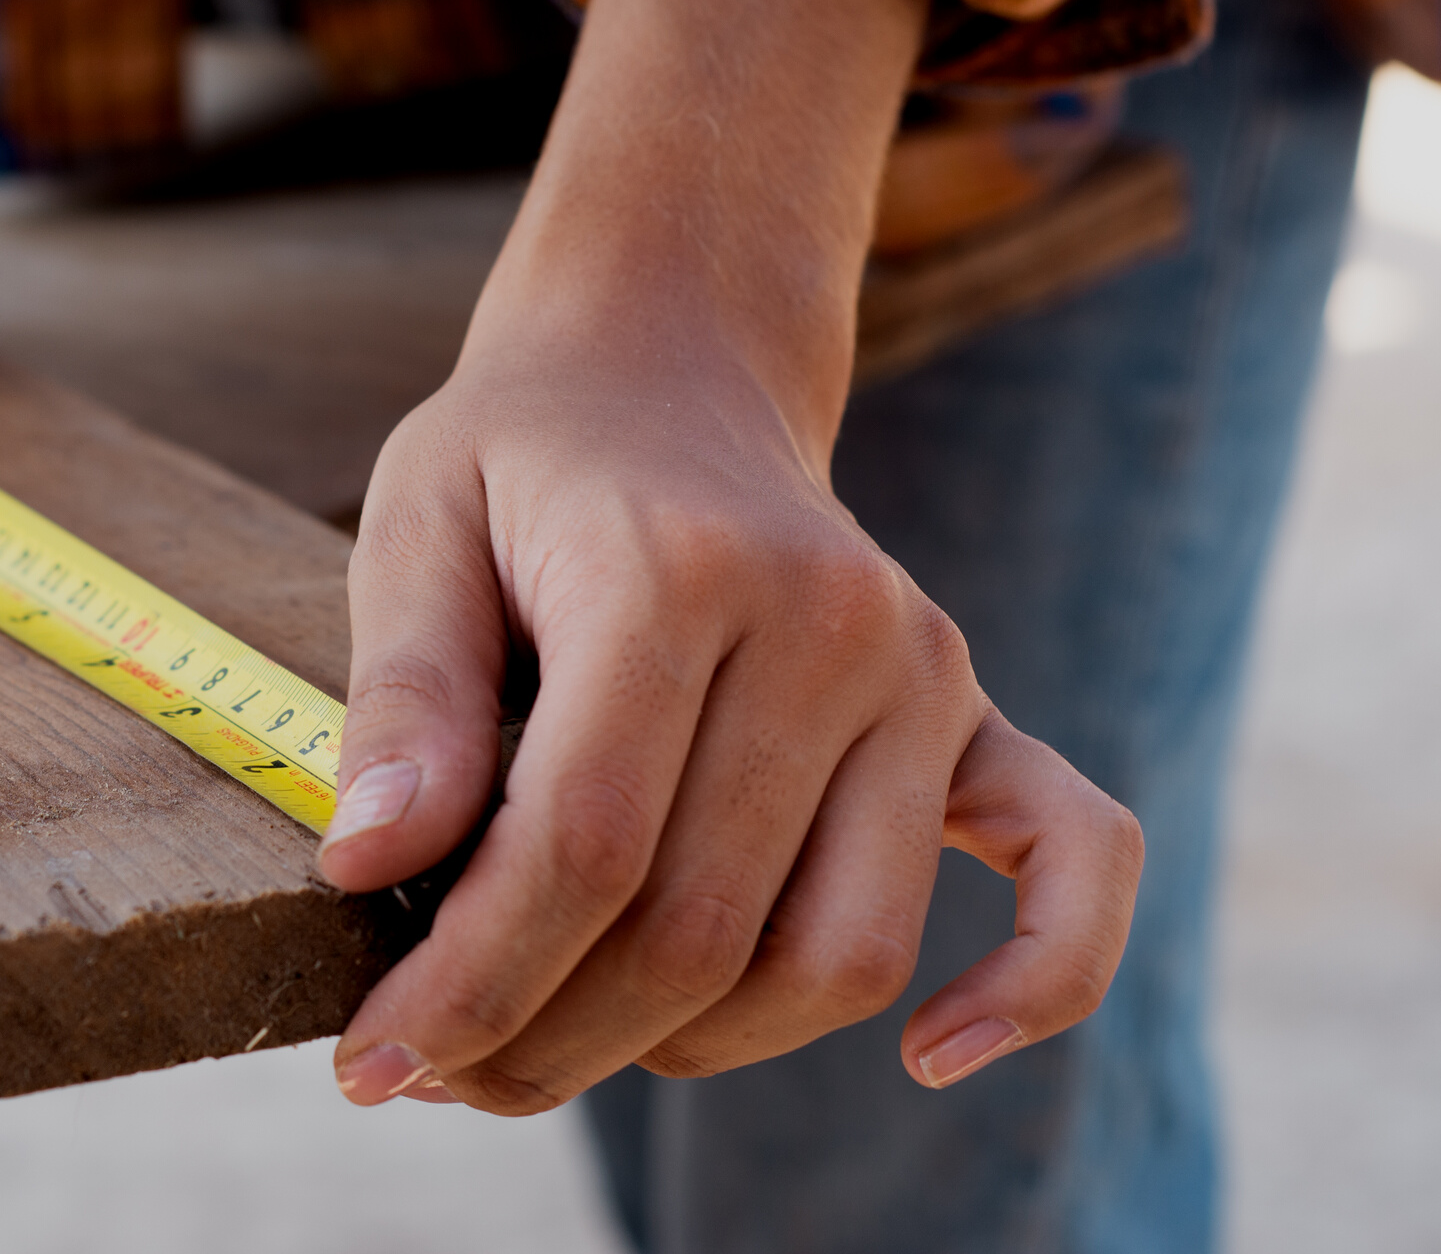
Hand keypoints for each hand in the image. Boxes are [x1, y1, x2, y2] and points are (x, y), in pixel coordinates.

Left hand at [319, 0, 1142, 1109]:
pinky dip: (1033, 982)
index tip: (373, 1059)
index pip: (584, 844)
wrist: (668, 368)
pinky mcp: (975, 712)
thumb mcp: (413, 531)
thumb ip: (402, 697)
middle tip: (437, 1072)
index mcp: (675, 567)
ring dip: (690, 1050)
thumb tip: (369, 869)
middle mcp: (830, 623)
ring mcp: (923, 671)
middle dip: (546, 1039)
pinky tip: (935, 1060)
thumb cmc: (520, 465)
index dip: (471, 982)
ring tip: (552, 1047)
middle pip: (697, 927)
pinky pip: (1071, 863)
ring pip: (838, 956)